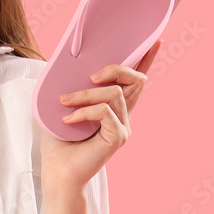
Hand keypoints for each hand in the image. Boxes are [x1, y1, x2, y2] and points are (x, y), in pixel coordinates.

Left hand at [41, 39, 161, 194]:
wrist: (57, 172)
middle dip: (115, 68)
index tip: (156, 41)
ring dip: (86, 93)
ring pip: (114, 93)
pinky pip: (104, 111)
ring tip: (64, 102)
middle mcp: (123, 116)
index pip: (135, 81)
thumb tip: (67, 65)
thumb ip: (74, 88)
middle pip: (136, 79)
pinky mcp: (118, 137)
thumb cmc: (58, 142)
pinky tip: (67, 120)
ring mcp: (123, 127)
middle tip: (91, 76)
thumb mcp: (64, 107)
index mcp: (113, 108)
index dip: (147, 60)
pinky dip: (84, 111)